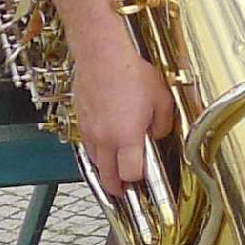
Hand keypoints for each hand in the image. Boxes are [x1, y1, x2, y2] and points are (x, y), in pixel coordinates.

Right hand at [75, 31, 174, 199]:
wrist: (102, 54)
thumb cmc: (129, 72)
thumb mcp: (162, 99)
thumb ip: (163, 124)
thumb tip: (157, 135)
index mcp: (126, 137)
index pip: (131, 174)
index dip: (139, 180)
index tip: (144, 178)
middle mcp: (105, 138)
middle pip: (107, 177)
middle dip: (117, 187)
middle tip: (125, 189)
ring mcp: (90, 130)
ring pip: (95, 162)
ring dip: (105, 169)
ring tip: (116, 170)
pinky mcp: (81, 120)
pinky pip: (87, 145)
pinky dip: (96, 151)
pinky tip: (104, 146)